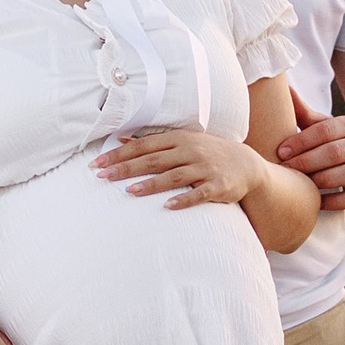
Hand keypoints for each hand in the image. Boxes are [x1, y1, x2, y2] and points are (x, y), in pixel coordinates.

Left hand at [94, 126, 264, 210]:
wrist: (246, 164)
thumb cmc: (207, 153)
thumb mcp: (182, 141)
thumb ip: (153, 142)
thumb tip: (122, 138)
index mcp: (179, 138)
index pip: (144, 145)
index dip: (120, 154)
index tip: (98, 163)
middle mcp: (190, 151)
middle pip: (153, 159)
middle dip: (126, 168)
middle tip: (102, 177)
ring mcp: (204, 168)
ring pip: (173, 176)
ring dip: (150, 184)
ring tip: (129, 192)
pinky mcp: (217, 185)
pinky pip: (198, 194)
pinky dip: (183, 199)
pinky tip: (167, 206)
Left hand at [278, 90, 344, 209]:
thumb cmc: (342, 144)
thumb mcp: (326, 127)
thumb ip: (304, 114)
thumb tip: (284, 90)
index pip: (324, 130)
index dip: (301, 141)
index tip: (281, 152)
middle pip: (335, 152)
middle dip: (307, 162)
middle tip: (285, 170)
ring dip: (322, 181)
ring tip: (302, 186)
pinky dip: (336, 201)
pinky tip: (318, 202)